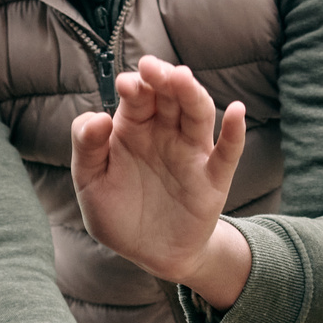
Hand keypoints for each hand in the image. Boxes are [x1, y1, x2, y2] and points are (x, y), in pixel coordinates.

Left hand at [70, 57, 251, 309]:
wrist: (148, 255)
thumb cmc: (117, 213)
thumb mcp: (90, 182)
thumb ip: (87, 148)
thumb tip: (98, 117)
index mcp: (134, 128)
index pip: (138, 97)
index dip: (133, 86)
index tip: (125, 85)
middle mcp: (165, 133)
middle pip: (169, 96)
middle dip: (162, 78)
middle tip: (152, 68)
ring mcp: (191, 153)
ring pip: (197, 114)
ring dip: (192, 93)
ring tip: (182, 78)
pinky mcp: (213, 178)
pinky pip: (227, 151)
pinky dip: (234, 131)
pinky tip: (236, 111)